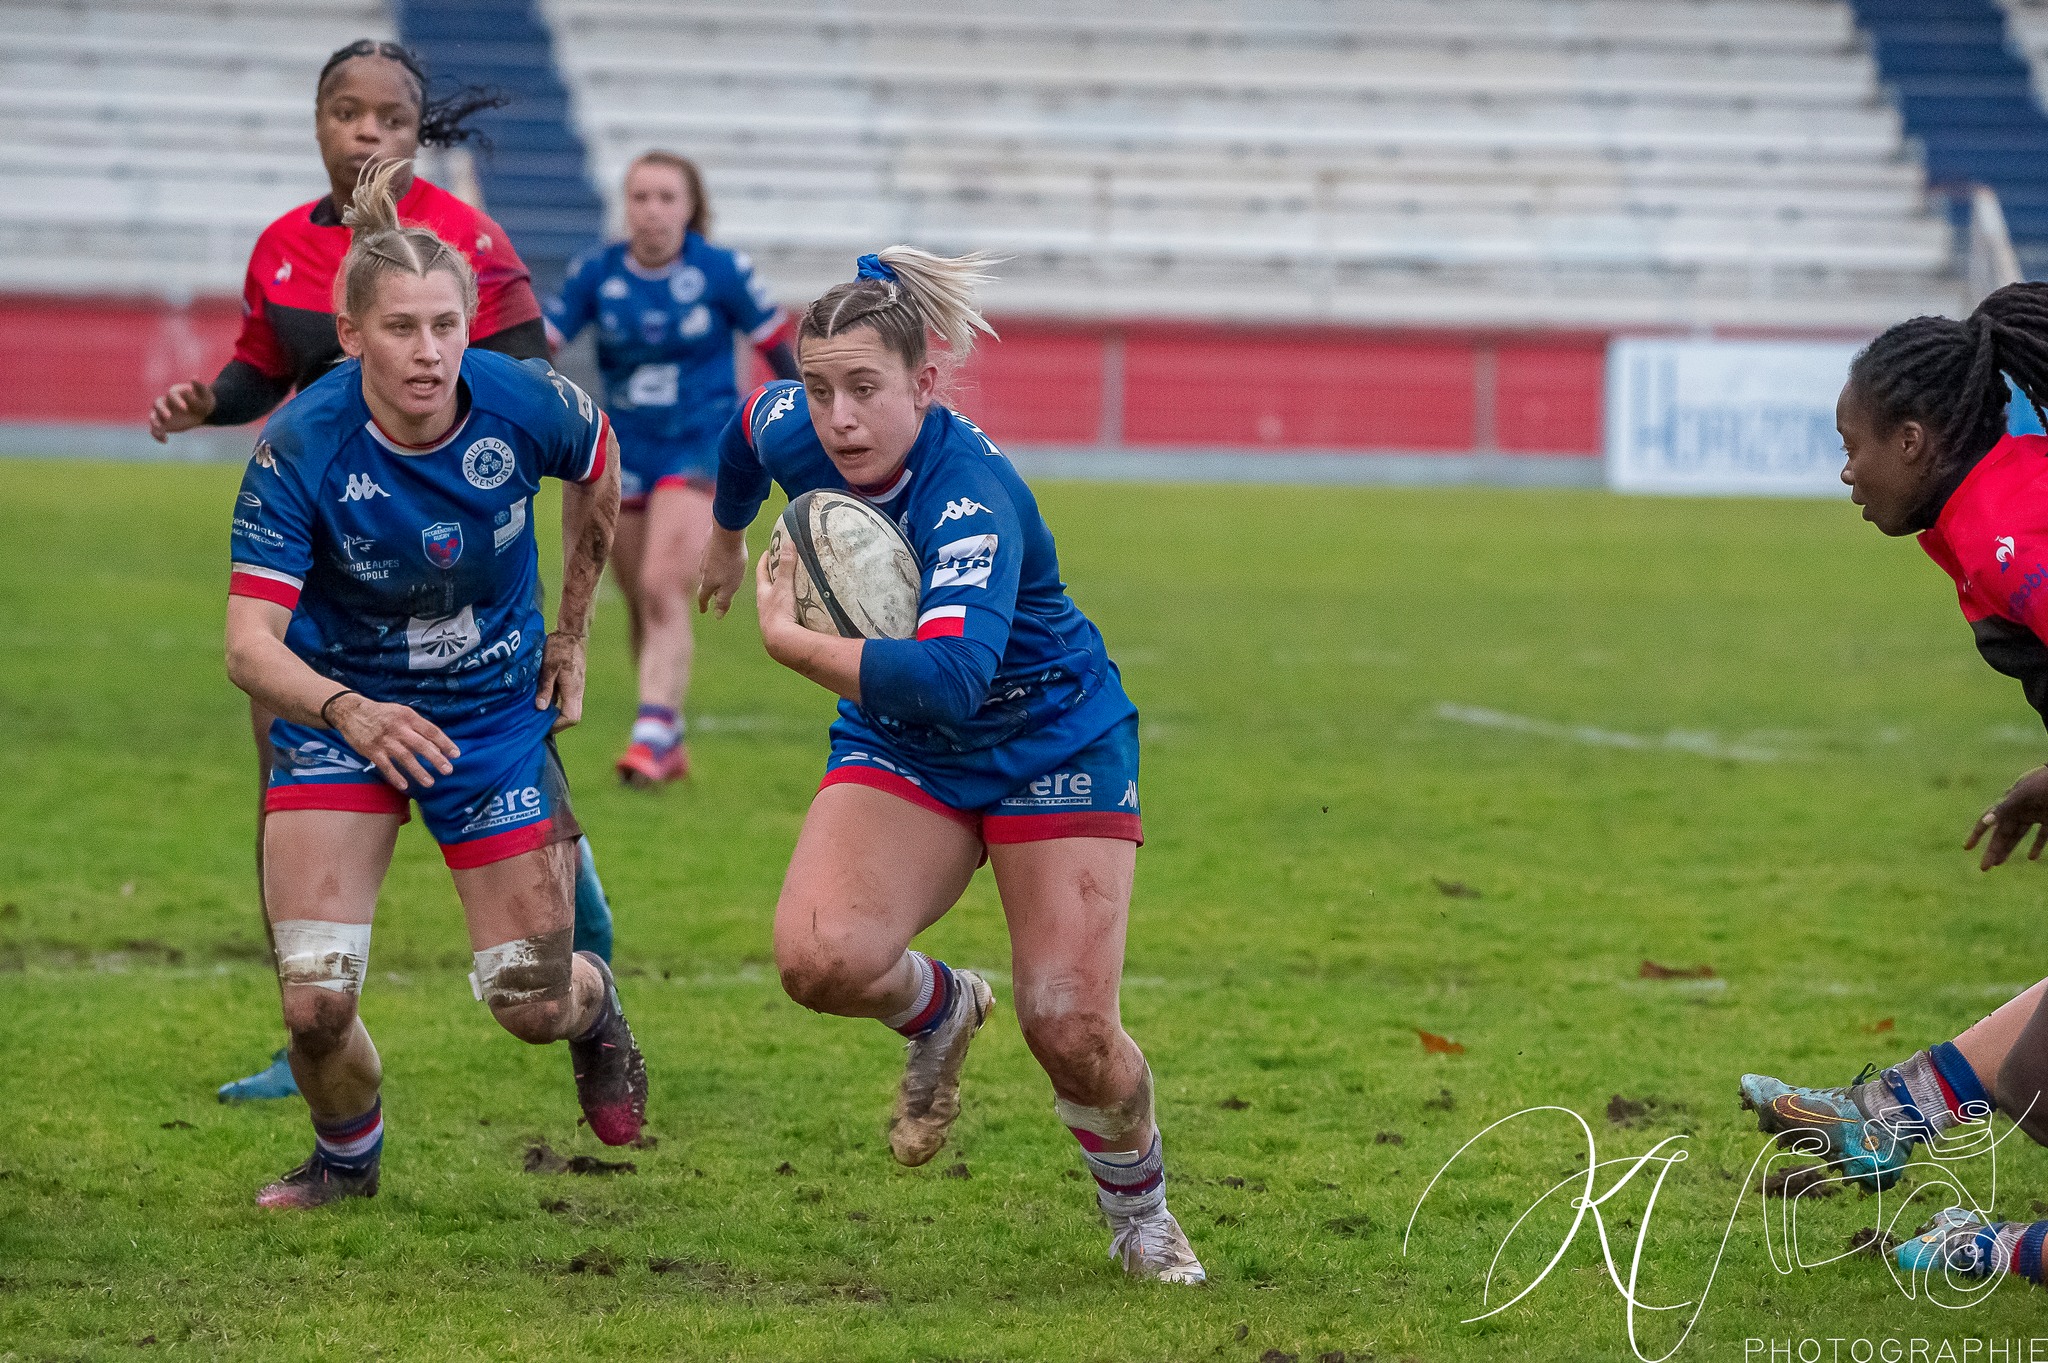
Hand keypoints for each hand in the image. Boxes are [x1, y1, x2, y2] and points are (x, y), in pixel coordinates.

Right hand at [149, 380, 214, 442]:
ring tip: (160, 429)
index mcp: (175, 393)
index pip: (171, 394)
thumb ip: (199, 387)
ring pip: (153, 416)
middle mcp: (166, 402)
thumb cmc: (204, 400)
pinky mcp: (163, 424)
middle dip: (161, 410)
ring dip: (154, 422)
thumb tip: (194, 377)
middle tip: (168, 417)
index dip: (177, 401)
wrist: (202, 411)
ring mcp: (162, 413)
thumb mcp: (205, 394)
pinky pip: (155, 430)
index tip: (185, 408)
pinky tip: (165, 441)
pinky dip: (157, 435)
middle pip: (157, 403)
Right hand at [330, 693, 459, 790]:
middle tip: (448, 770)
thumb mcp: (401, 712)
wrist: (351, 712)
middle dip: (436, 759)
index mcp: (408, 716)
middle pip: (421, 745)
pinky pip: (385, 766)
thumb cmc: (382, 714)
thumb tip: (436, 744)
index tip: (456, 754)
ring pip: (405, 757)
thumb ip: (417, 726)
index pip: (431, 730)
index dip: (445, 742)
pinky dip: (395, 776)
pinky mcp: (371, 750)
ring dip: (419, 771)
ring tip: (430, 782)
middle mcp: (398, 728)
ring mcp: (384, 740)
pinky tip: (405, 785)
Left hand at [536, 631, 586, 731]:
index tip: (542, 724)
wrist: (572, 634)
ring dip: (555, 714)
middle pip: (572, 717)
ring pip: (569, 709)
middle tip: (538, 721)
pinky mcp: (573, 684)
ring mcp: (577, 688)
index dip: (558, 725)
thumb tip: (541, 707)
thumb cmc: (560, 648)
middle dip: (556, 723)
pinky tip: (542, 698)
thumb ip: (546, 687)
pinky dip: (555, 704)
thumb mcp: (548, 667)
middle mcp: (578, 692)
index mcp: (573, 689)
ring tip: (537, 711)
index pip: (571, 717)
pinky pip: (566, 700)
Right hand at [697, 525, 748, 617]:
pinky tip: (719, 557)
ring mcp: (704, 556)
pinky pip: (710, 556)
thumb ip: (723, 601)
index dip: (704, 605)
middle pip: (704, 583)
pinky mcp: (708, 543)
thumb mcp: (730, 586)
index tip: (703, 611)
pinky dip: (714, 560)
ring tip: (716, 576)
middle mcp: (703, 570)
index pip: (703, 597)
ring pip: (706, 569)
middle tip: (711, 595)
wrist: (727, 532)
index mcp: (708, 582)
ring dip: (710, 574)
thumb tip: (717, 616)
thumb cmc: (731, 561)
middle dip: (707, 590)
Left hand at [754, 538, 802, 664]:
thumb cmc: (778, 612)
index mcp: (763, 593)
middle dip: (773, 577)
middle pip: (767, 586)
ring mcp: (772, 617)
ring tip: (791, 588)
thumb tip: (788, 543)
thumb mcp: (784, 586)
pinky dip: (789, 607)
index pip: (761, 572)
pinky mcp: (780, 627)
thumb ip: (787, 566)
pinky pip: (785, 612)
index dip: (765, 561)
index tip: (769, 551)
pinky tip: (797, 608)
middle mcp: (764, 605)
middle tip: (781, 567)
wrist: (780, 641)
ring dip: (781, 594)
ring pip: (775, 601)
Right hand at [1964, 765, 2047, 869]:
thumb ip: (2005, 808)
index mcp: (2009, 801)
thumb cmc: (2043, 783)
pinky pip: (2041, 835)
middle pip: (2002, 832)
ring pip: (2018, 835)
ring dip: (2009, 849)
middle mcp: (2019, 809)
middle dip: (1993, 849)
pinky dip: (2037, 846)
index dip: (1977, 834)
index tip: (1967, 848)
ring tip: (1999, 863)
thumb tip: (1986, 821)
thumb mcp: (2023, 795)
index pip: (1988, 819)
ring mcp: (2035, 814)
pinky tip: (2031, 858)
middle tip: (1985, 867)